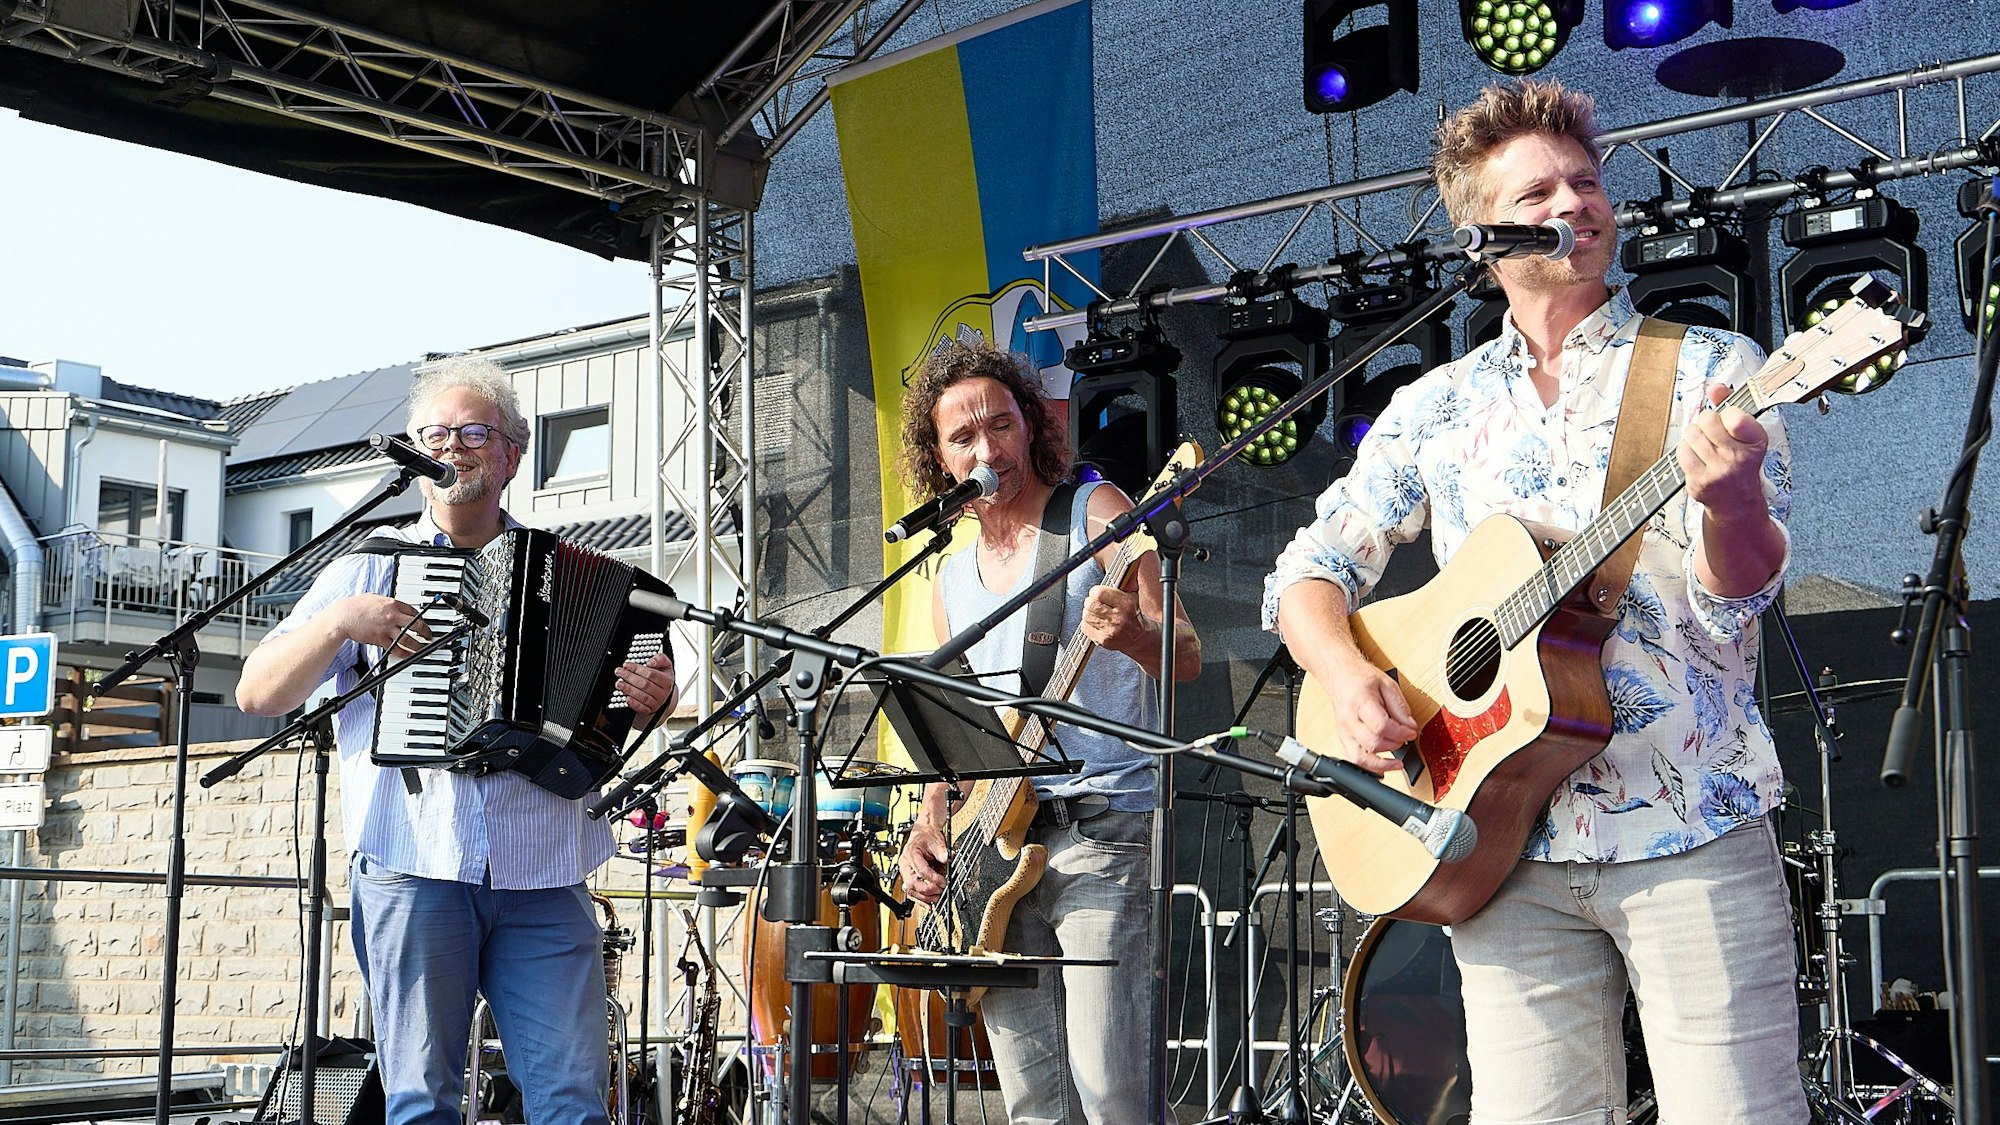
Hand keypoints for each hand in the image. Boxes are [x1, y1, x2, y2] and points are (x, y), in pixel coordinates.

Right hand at [332, 594, 430, 657]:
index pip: (414, 611)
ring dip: (418, 645)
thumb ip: (387, 603)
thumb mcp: (375, 598)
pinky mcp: (380, 639)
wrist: (343, 616)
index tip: (423, 622)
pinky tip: (409, 655)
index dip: (421, 618)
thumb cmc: (356, 606)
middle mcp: (393, 616)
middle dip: (425, 631)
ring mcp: (387, 628)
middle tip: (429, 636)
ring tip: (423, 648)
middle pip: (416, 624)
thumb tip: (395, 606)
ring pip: (409, 639)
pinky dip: (405, 653)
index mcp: (393, 604)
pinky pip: (396, 648)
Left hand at [616, 652, 678, 718]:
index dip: (637, 669)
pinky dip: (634, 704)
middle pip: (645, 684)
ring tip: (619, 684)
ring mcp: (657, 702)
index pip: (651, 674)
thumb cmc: (662, 677)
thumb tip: (651, 662)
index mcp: (667, 681)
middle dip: (630, 677)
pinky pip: (642, 708)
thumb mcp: (665, 665)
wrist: (665, 694)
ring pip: (642, 696)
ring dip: (629, 690)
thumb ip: (660, 659)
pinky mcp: (650, 710)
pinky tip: (627, 698)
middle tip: (619, 672)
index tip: (626, 665)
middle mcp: (663, 692)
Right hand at [898, 819, 949, 904]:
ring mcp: (905, 872)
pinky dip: (920, 900)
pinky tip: (928, 905)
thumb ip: (942, 851)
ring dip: (924, 897)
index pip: (921, 871)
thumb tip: (947, 858)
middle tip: (941, 891)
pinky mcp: (908, 877)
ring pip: (910, 890)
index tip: (943, 882)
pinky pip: (911, 892)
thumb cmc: (928, 836)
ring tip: (937, 898)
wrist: (923, 833)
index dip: (933, 879)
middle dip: (928, 890)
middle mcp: (905, 864)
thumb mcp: (937, 841)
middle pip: (913, 883)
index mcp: (910, 854)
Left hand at [1080, 585, 1153, 655]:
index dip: (1095, 591)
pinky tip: (1096, 623)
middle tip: (1095, 603)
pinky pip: (1085, 628)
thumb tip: (1130, 565)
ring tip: (1097, 613)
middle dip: (1090, 602)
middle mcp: (1118, 618)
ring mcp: (1110, 630)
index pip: (1099, 593)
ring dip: (1089, 613)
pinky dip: (1088, 624)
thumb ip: (1128, 581)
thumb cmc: (1134, 614)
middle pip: (1090, 604)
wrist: (1140, 638)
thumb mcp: (1133, 596)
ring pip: (1086, 616)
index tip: (1097, 593)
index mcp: (1126, 604)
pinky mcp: (1104, 640)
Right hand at [1320, 654, 1418, 776]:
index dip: (1400, 733)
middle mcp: (1349, 719)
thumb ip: (1400, 707)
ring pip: (1361, 757)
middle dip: (1395, 745)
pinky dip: (1369, 767)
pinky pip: (1354, 759)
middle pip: (1373, 743)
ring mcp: (1344, 731)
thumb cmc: (1362, 678)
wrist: (1340, 675)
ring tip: (1397, 762)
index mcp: (1360, 702)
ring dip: (1382, 763)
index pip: (1381, 726)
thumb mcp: (1387, 685)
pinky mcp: (1343, 738)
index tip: (1411, 732)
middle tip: (1405, 739)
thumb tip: (1410, 727)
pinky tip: (1382, 767)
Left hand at [1679, 383, 1769, 525]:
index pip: (1735, 415)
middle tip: (1713, 433)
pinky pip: (1682, 451)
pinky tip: (1697, 457)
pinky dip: (1686, 450)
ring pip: (1691, 433)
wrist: (1736, 501)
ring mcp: (1718, 471)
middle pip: (1707, 419)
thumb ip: (1730, 405)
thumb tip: (1714, 387)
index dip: (1727, 414)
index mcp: (1756, 442)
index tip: (1730, 422)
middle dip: (1706, 421)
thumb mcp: (1745, 433)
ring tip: (1704, 445)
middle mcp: (1739, 458)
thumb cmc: (1739, 461)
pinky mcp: (1699, 481)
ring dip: (1694, 435)